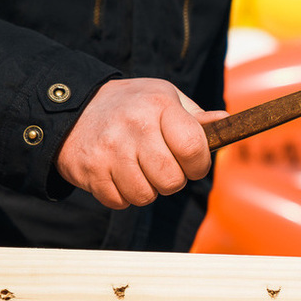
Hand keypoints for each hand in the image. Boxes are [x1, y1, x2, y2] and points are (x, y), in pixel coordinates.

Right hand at [55, 78, 227, 208]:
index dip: (199, 164)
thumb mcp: (164, 98)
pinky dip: (122, 195)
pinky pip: (119, 202)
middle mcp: (134, 126)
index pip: (193, 148)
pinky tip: (117, 174)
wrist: (73, 108)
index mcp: (159, 105)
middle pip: (171, 180)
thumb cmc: (131, 105)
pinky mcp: (90, 171)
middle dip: (173, 181)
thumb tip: (226, 124)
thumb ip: (195, 117)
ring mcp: (110, 150)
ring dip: (147, 190)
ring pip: (145, 196)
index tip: (193, 163)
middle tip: (163, 167)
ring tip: (138, 169)